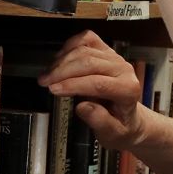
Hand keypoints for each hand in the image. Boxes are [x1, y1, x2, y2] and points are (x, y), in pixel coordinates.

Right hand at [38, 30, 147, 150]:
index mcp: (128, 89)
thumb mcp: (112, 134)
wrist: (127, 116)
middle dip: (62, 72)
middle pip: (89, 63)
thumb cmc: (119, 125)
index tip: (53, 90)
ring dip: (62, 61)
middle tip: (44, 82)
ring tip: (47, 75)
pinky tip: (59, 59)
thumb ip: (99, 121)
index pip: (98, 83)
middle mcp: (123, 69)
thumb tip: (83, 107)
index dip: (73, 85)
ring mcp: (114, 57)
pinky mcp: (106, 50)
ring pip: (85, 50)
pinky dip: (70, 46)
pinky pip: (86, 39)